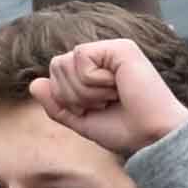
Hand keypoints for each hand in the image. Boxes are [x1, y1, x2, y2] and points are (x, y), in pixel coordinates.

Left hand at [36, 33, 187, 156]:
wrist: (153, 138)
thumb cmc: (126, 131)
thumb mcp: (82, 121)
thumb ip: (57, 105)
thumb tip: (34, 83)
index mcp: (96, 71)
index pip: (56, 73)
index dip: (66, 97)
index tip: (97, 109)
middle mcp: (104, 57)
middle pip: (56, 65)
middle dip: (73, 94)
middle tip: (105, 104)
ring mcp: (112, 50)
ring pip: (65, 61)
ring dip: (84, 90)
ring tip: (113, 97)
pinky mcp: (121, 48)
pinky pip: (81, 57)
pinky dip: (93, 81)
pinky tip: (117, 87)